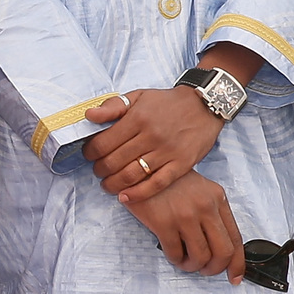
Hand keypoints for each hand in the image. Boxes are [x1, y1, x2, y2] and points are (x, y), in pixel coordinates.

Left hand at [84, 87, 219, 199]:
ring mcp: (166, 152)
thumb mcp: (139, 96)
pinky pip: (156, 184)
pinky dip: (138, 194)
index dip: (90, 152)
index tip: (89, 155)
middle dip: (99, 170)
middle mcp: (151, 136)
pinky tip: (125, 196)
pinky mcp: (181, 165)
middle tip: (98, 171)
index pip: (103, 142)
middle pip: (114, 162)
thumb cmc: (168, 103)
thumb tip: (89, 116)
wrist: (204, 105)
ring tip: (108, 185)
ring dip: (113, 184)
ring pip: (131, 175)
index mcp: (137, 118)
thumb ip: (113, 106)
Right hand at [125, 173, 245, 280]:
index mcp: (218, 198)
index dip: (237, 263)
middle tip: (204, 269)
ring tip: (184, 261)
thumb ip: (212, 213)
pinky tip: (172, 253)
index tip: (234, 277)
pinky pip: (176, 254)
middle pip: (223, 252)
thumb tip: (219, 247)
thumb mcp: (200, 190)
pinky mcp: (164, 222)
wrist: (141, 168)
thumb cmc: (169, 181)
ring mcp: (185, 215)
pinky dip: (176, 260)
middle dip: (214, 269)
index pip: (236, 238)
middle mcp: (205, 206)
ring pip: (200, 257)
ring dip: (192, 266)